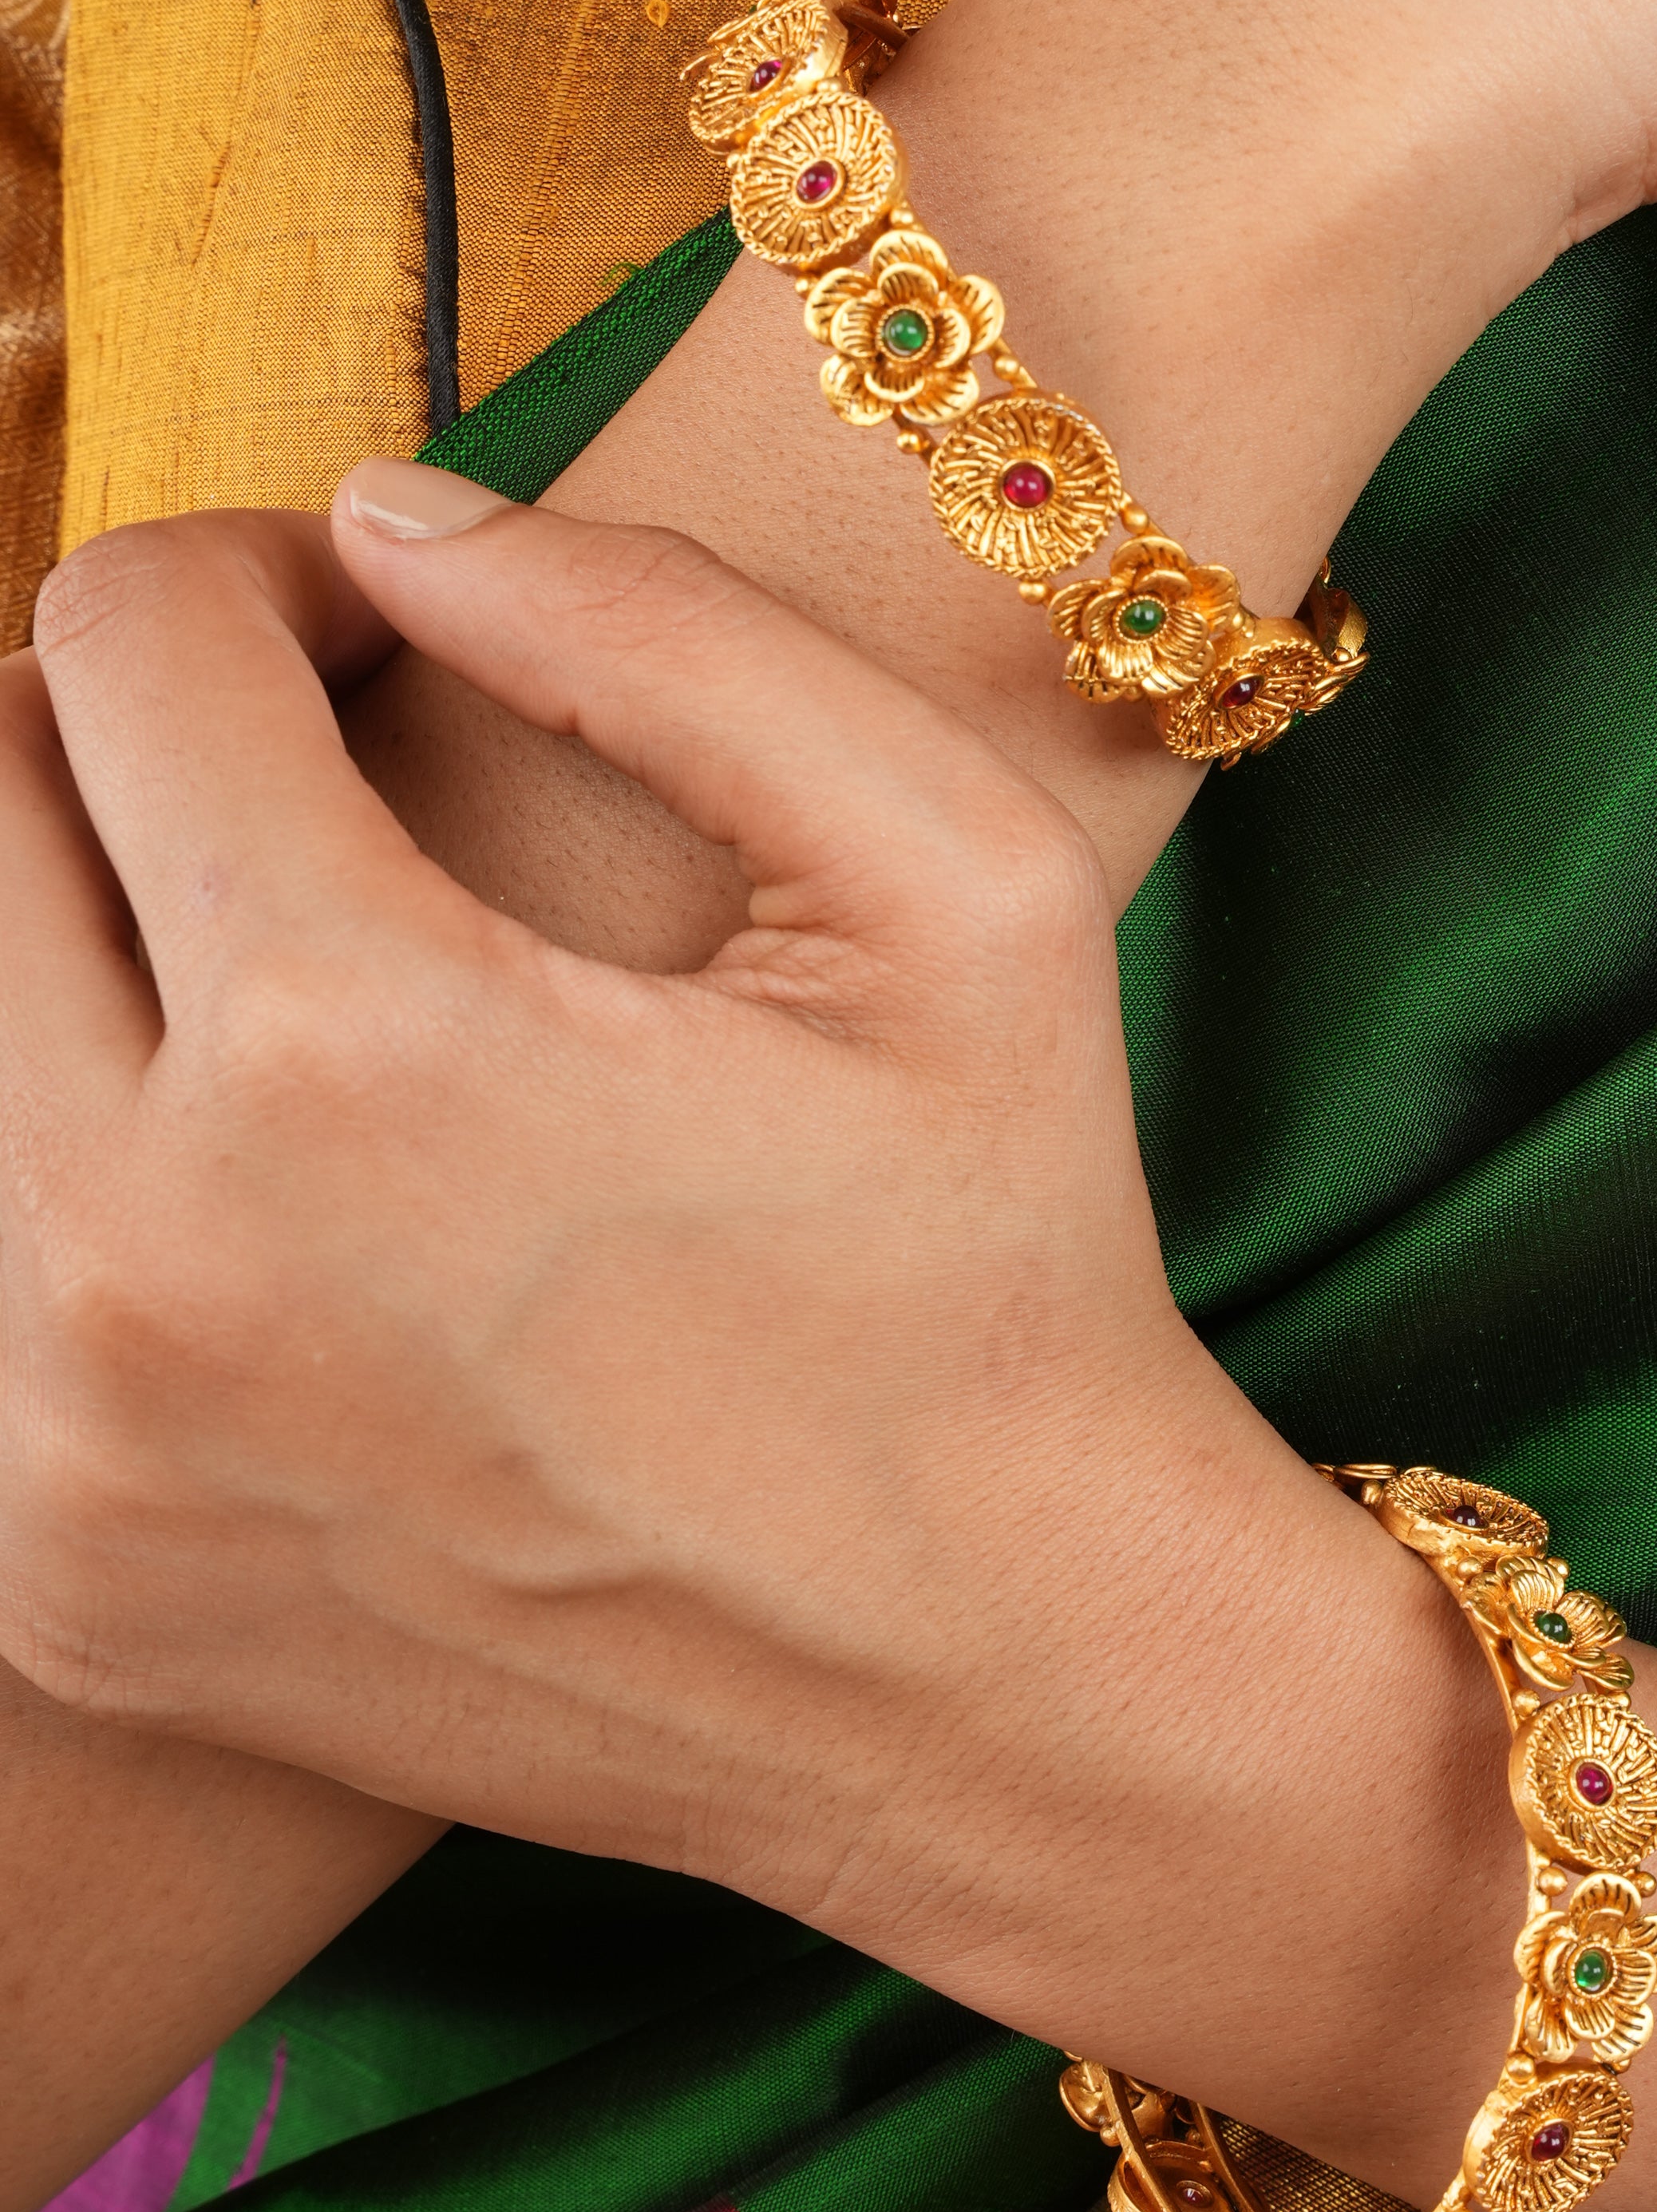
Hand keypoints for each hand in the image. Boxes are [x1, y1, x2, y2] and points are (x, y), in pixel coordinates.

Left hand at [0, 481, 1656, 2211]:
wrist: (999, 1691)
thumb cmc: (1007, 1271)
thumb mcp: (956, 883)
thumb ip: (663, 631)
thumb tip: (386, 521)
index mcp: (360, 1049)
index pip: (125, 643)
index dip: (257, 570)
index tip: (374, 628)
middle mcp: (141, 1259)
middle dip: (132, 736)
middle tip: (317, 773)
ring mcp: (69, 1455)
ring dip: (103, 954)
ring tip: (318, 993)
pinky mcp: (60, 1587)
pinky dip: (101, 1184)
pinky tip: (301, 1214)